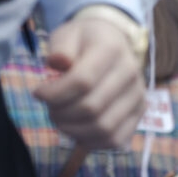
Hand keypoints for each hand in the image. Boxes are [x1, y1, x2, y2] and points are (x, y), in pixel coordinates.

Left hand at [36, 16, 144, 148]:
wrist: (113, 42)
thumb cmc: (83, 41)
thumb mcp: (67, 35)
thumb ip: (60, 47)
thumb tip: (58, 62)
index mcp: (113, 50)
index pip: (82, 81)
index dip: (54, 93)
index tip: (38, 92)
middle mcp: (131, 73)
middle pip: (91, 107)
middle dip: (61, 113)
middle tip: (50, 107)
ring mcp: (138, 96)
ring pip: (103, 128)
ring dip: (73, 130)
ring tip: (61, 119)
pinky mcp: (139, 113)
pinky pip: (116, 139)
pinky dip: (91, 142)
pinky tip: (77, 131)